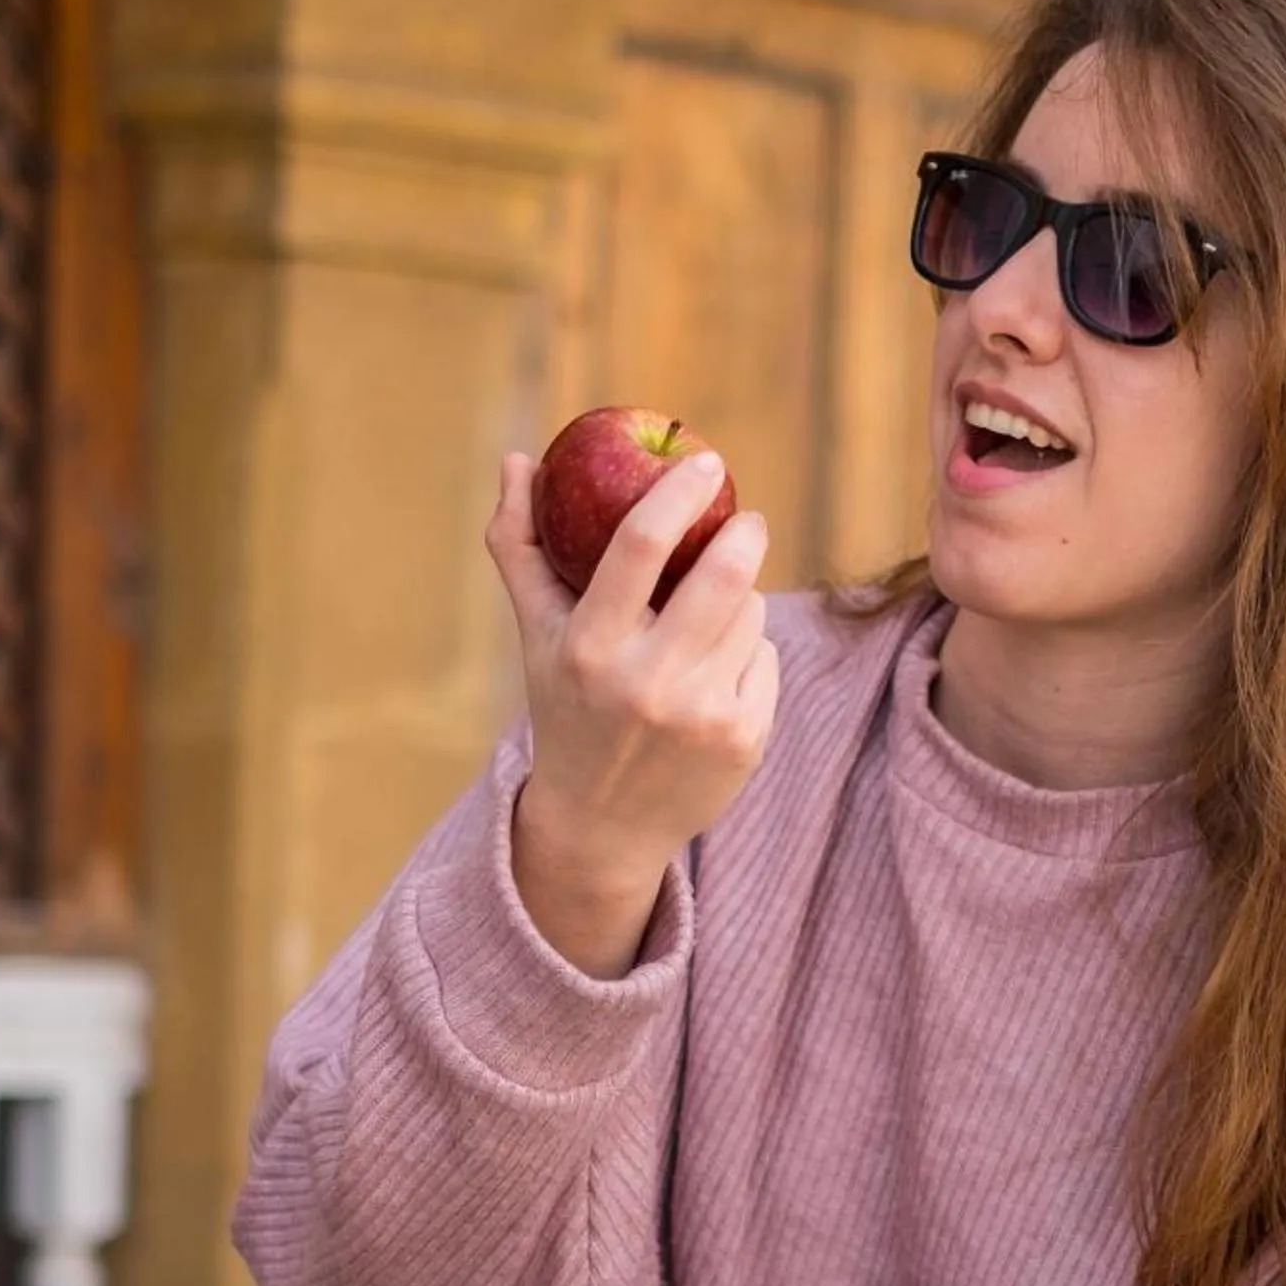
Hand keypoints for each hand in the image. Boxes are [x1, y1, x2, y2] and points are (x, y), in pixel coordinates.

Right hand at [487, 446, 778, 979]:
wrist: (602, 827)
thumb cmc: (566, 709)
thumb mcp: (536, 636)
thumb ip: (521, 546)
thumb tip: (519, 459)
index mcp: (590, 648)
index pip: (638, 547)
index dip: (677, 494)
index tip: (704, 463)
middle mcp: (647, 683)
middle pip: (724, 576)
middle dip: (744, 535)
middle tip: (743, 522)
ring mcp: (702, 715)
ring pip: (751, 614)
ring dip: (740, 600)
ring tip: (706, 621)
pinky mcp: (744, 740)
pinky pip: (765, 659)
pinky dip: (747, 654)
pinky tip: (715, 679)